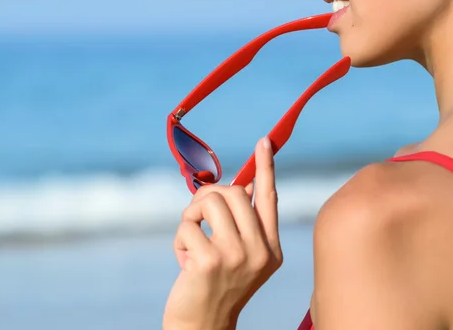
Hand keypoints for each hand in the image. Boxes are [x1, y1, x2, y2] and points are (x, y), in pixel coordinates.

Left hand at [163, 136, 282, 329]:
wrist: (203, 327)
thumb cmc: (217, 286)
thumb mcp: (241, 257)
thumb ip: (243, 224)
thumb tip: (238, 185)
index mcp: (271, 249)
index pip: (269, 198)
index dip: (266, 167)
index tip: (264, 141)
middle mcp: (260, 252)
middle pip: (234, 193)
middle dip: (208, 194)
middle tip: (197, 213)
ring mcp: (236, 256)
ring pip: (210, 201)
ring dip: (192, 214)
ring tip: (191, 236)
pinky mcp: (209, 261)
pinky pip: (187, 224)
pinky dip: (180, 237)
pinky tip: (184, 260)